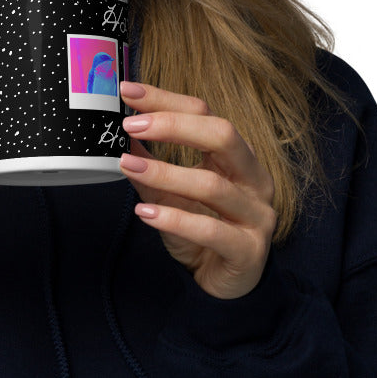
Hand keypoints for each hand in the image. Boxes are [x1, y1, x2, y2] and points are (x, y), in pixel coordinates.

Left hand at [117, 82, 276, 299]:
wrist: (225, 286)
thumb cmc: (201, 231)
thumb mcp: (170, 194)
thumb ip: (149, 166)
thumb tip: (120, 135)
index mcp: (237, 156)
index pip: (205, 114)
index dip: (166, 100)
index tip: (128, 91)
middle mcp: (253, 178)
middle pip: (222, 135)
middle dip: (174, 126)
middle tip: (131, 125)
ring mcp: (256, 215)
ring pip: (213, 184)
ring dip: (165, 173)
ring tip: (127, 166)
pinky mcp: (248, 250)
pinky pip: (211, 230)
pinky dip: (175, 219)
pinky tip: (145, 212)